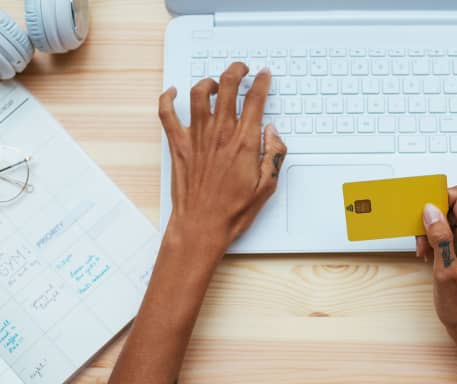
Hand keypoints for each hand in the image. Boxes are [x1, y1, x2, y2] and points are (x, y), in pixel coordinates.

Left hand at [158, 62, 286, 258]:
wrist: (202, 226)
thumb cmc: (233, 210)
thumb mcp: (267, 186)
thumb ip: (273, 153)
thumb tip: (273, 131)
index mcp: (244, 142)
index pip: (255, 99)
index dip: (261, 81)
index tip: (263, 75)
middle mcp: (219, 134)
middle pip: (227, 86)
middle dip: (236, 71)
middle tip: (241, 69)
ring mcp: (196, 137)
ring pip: (200, 93)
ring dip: (209, 82)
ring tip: (216, 84)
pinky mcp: (178, 145)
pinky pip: (166, 113)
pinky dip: (167, 98)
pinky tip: (172, 92)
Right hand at [416, 186, 456, 352]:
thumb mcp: (445, 271)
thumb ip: (439, 237)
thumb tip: (431, 210)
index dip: (437, 200)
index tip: (421, 213)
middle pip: (453, 206)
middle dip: (431, 219)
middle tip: (421, 241)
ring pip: (450, 219)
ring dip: (432, 231)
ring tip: (425, 252)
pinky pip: (452, 232)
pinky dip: (438, 239)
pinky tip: (431, 256)